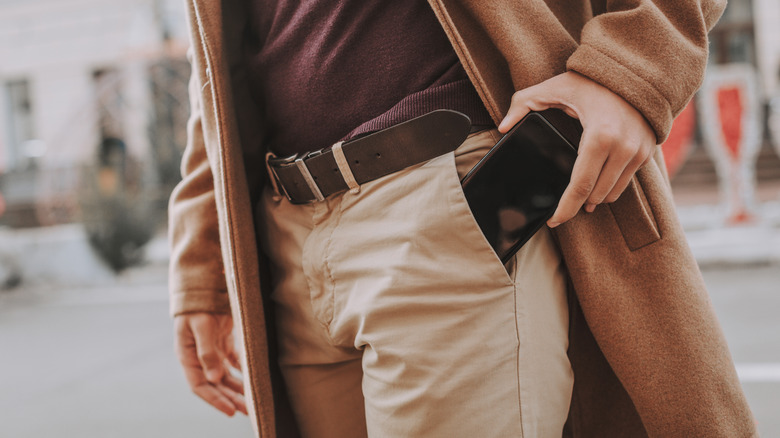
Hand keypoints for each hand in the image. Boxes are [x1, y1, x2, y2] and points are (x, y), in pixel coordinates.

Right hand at [174, 312, 246, 415]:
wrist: (203, 282)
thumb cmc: (198, 304)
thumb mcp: (201, 326)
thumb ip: (207, 351)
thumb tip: (215, 379)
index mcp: (187, 355)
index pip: (200, 385)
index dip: (214, 400)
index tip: (230, 411)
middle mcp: (198, 356)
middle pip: (214, 384)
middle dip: (230, 398)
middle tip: (248, 411)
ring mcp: (210, 349)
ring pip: (224, 376)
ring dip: (237, 388)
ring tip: (252, 401)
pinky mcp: (222, 341)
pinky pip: (232, 361)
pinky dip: (241, 371)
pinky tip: (252, 379)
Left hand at [498, 71, 655, 226]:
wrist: (634, 71)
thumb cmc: (591, 80)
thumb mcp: (553, 87)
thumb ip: (523, 103)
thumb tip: (503, 127)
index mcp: (599, 135)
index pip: (580, 185)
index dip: (566, 208)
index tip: (554, 221)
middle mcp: (623, 147)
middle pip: (595, 194)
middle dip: (575, 205)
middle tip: (560, 209)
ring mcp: (637, 151)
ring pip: (611, 193)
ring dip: (592, 199)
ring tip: (578, 197)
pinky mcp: (646, 152)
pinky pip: (625, 184)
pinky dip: (608, 189)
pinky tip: (596, 188)